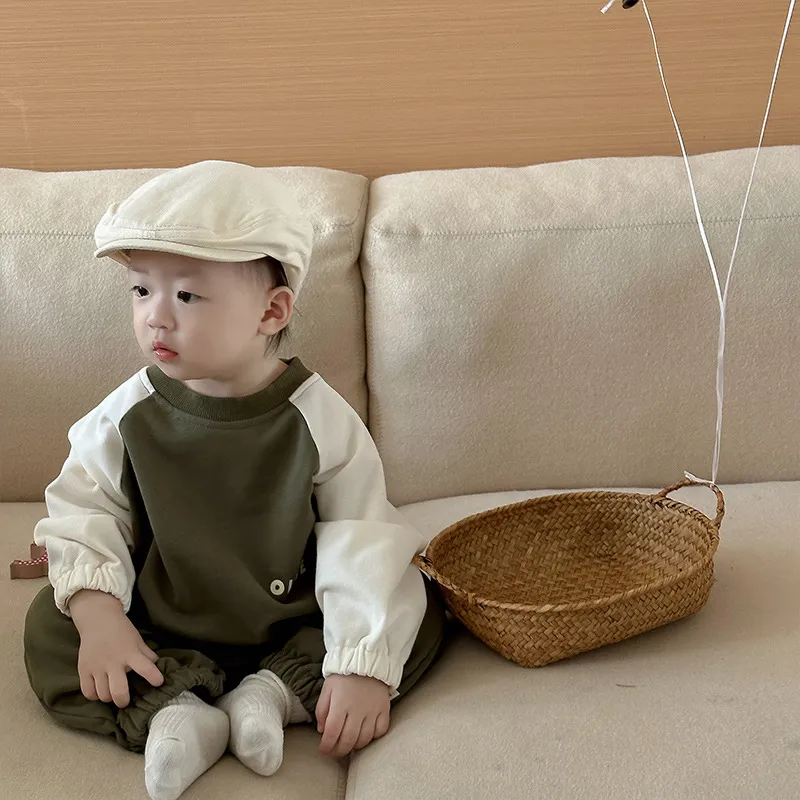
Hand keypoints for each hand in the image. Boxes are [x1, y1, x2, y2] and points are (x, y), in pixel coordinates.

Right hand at [69, 589, 163, 707]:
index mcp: (130, 653)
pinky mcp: (83, 669)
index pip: (145, 667)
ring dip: (109, 697)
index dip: (154, 677)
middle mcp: (113, 661)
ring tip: (113, 693)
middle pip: (118, 691)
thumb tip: (158, 668)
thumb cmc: (121, 631)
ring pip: (103, 694)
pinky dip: (94, 695)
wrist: (98, 619)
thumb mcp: (138, 641)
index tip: (159, 683)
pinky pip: (88, 692)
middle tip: (125, 701)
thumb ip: (147, 655)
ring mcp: (97, 667)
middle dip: (123, 701)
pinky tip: (100, 690)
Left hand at [315, 674, 390, 758]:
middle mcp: (357, 710)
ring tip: (349, 744)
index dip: (326, 746)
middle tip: (334, 752)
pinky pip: (381, 730)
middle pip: (348, 740)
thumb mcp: (327, 689)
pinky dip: (373, 737)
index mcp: (340, 704)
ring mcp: (372, 710)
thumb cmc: (344, 676)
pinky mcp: (384, 709)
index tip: (323, 750)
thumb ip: (321, 710)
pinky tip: (366, 734)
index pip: (331, 733)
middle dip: (339, 751)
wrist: (366, 660)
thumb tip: (322, 730)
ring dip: (355, 746)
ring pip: (364, 739)